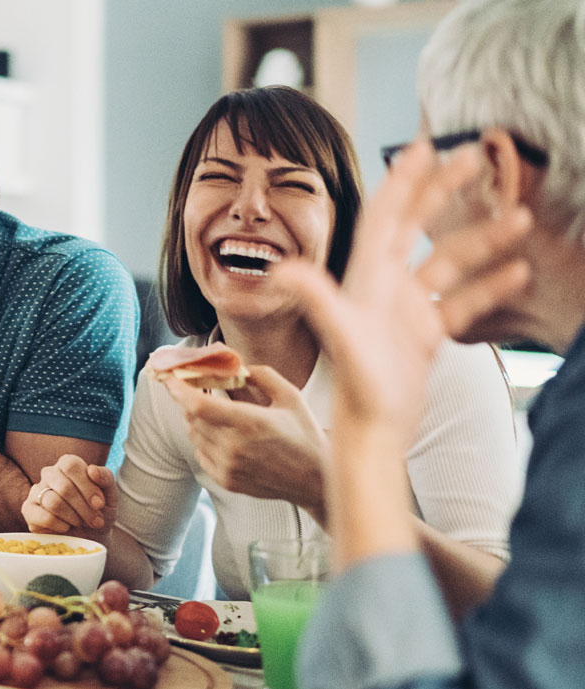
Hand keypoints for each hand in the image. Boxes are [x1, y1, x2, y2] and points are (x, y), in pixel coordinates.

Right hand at [21, 454, 117, 539]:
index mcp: (67, 464)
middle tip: (96, 520)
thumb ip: (105, 477)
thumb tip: (92, 469)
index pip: (71, 465)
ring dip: (74, 517)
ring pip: (53, 503)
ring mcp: (36, 491)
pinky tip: (67, 527)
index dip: (87, 486)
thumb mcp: (110, 493)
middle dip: (84, 508)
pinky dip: (61, 526)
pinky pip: (43, 517)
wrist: (92, 535)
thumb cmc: (99, 510)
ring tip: (82, 523)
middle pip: (64, 487)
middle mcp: (49, 474)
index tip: (99, 504)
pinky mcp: (28, 510)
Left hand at [164, 365, 328, 521]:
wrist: (315, 479)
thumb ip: (260, 375)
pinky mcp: (227, 481)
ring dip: (196, 419)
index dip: (178, 390)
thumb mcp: (290, 395)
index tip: (169, 377)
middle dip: (188, 400)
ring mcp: (228, 467)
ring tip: (215, 411)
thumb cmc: (305, 434)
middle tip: (195, 388)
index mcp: (250, 422)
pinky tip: (222, 434)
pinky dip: (203, 440)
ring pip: (194, 436)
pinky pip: (201, 454)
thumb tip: (234, 367)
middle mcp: (234, 447)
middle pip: (191, 418)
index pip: (198, 406)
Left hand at [274, 141, 530, 437]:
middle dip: (444, 190)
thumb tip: (279, 267)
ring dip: (482, 240)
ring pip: (448, 263)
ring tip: (519, 218)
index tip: (425, 145)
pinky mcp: (425, 335)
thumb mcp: (342, 337)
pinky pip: (460, 301)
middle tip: (476, 156)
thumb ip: (316, 298)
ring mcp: (406, 311)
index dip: (403, 180)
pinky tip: (516, 274)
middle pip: (416, 226)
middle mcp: (384, 287)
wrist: (372, 432)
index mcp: (366, 278)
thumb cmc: (358, 388)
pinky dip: (487, 286)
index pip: (386, 216)